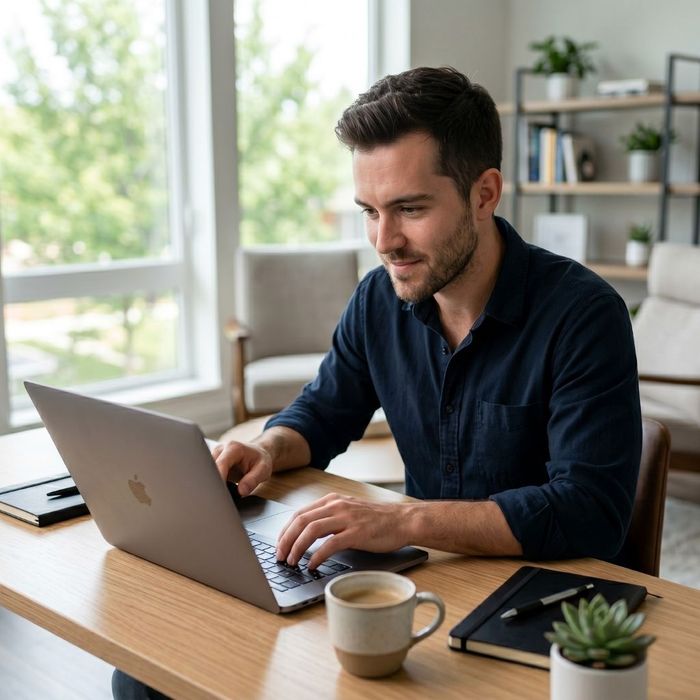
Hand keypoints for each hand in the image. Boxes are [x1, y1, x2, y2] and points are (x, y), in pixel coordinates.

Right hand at [211, 440, 272, 496]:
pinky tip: (219, 491)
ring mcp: (214, 456)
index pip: (221, 464)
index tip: (220, 494)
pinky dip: (212, 484)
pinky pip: (207, 475)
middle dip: (212, 484)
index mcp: (233, 448)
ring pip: (206, 472)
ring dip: (211, 485)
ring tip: (221, 496)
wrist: (257, 454)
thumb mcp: (263, 470)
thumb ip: (253, 480)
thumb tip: (241, 491)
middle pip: (209, 468)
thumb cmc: (260, 460)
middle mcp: (220, 450)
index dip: (219, 479)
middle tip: (220, 499)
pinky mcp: (211, 463)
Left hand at [275, 493, 408, 568]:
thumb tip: (307, 536)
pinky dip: (317, 556)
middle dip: (285, 540)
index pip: (299, 514)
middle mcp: (337, 506)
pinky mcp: (357, 533)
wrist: (403, 520)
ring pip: (311, 530)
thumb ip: (330, 519)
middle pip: (301, 521)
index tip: (279, 545)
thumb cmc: (377, 520)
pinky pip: (330, 544)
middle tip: (280, 557)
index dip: (285, 531)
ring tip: (292, 562)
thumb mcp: (349, 512)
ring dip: (297, 548)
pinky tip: (312, 566)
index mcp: (332, 501)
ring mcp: (347, 518)